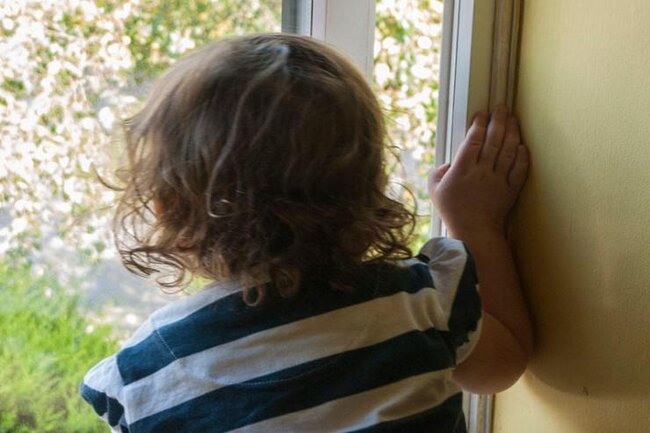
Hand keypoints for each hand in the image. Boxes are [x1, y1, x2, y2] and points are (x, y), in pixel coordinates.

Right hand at [428, 105, 528, 237]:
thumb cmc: (452, 212)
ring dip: (511, 132)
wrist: (474, 233)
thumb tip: (448, 164)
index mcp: (462, 170)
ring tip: (512, 119)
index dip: (479, 124)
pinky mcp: (511, 190)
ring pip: (508, 150)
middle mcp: (482, 171)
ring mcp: (499, 180)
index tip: (481, 114)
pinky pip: (519, 169)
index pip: (473, 140)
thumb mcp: (435, 191)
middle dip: (498, 121)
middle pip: (493, 140)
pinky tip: (522, 146)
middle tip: (500, 107)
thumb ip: (438, 173)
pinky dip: (522, 156)